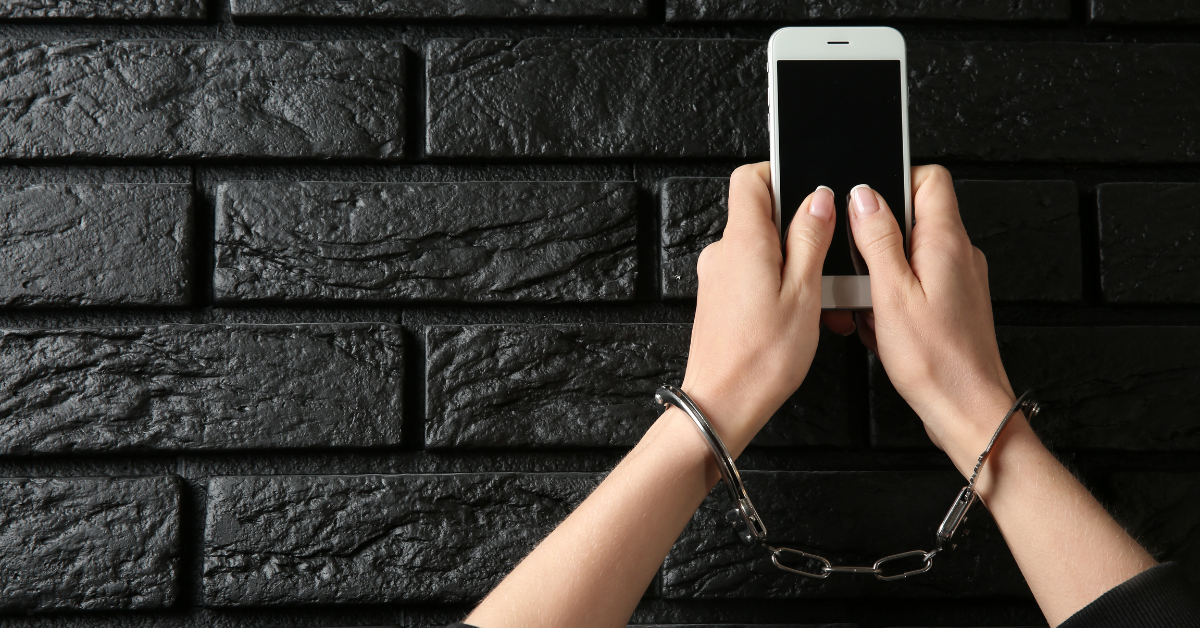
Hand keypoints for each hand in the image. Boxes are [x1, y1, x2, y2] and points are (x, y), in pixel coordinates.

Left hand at [681, 163, 837, 454]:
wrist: (722, 404)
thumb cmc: (761, 359)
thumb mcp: (804, 292)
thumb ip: (810, 238)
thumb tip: (818, 198)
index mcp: (743, 240)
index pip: (751, 178)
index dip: (781, 174)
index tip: (812, 190)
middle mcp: (722, 253)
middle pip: (761, 215)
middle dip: (799, 231)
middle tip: (828, 260)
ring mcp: (717, 277)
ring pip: (761, 251)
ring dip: (794, 266)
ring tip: (819, 301)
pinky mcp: (718, 300)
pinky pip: (751, 277)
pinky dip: (778, 287)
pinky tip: (800, 315)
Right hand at [848, 166, 1016, 471]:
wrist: (968, 411)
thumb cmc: (937, 363)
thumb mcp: (891, 294)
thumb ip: (877, 239)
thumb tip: (864, 196)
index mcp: (946, 242)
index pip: (928, 179)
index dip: (893, 183)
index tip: (865, 209)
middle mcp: (959, 255)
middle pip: (912, 219)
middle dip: (876, 242)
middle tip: (861, 272)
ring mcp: (959, 279)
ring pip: (908, 256)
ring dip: (880, 278)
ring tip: (872, 308)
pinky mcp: (953, 304)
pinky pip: (914, 285)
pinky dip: (891, 301)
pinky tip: (881, 327)